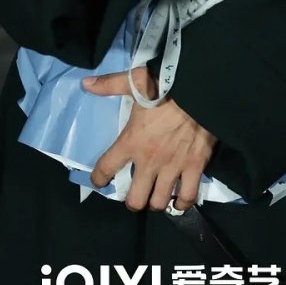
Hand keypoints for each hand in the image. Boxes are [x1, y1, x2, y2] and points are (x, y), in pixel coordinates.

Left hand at [82, 66, 215, 211]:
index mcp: (132, 141)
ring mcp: (173, 167)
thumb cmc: (166, 86)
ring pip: (159, 202)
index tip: (99, 180)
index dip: (99, 178)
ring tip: (155, 197)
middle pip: (135, 199)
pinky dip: (183, 203)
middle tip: (135, 193)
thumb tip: (85, 83)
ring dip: (155, 202)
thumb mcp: (136, 81)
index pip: (107, 168)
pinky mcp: (194, 168)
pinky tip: (179, 201)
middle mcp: (149, 161)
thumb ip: (110, 84)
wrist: (200, 91)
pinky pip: (187, 196)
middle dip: (133, 200)